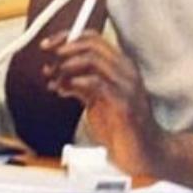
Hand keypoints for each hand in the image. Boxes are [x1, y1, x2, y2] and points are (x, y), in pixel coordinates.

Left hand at [40, 30, 163, 175]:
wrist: (145, 155)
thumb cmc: (122, 129)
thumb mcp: (97, 102)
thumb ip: (82, 86)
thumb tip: (59, 75)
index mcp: (120, 66)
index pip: (93, 39)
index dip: (67, 38)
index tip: (48, 45)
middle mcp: (125, 70)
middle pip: (91, 44)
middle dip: (64, 49)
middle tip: (48, 64)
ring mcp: (126, 85)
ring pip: (93, 59)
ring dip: (67, 67)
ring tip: (54, 81)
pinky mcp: (123, 103)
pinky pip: (97, 83)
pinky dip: (76, 82)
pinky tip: (64, 89)